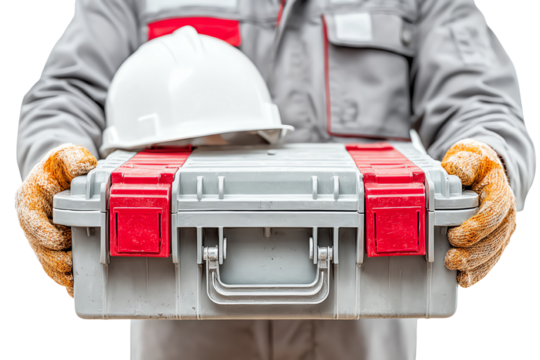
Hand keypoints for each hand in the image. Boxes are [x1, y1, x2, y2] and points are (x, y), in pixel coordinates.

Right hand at [15, 144, 96, 298]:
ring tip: (77, 281)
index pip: (31, 222)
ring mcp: (41, 237)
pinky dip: (66, 278)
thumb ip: (75, 160)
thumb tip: (85, 168)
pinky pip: (56, 266)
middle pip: (39, 248)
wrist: (58, 175)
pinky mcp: (52, 246)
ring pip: (47, 262)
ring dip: (61, 274)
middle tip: (74, 266)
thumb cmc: (61, 166)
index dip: (45, 234)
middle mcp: (32, 223)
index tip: (62, 240)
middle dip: (56, 260)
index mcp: (29, 201)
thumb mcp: (67, 156)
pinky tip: (77, 288)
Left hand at [441, 139, 515, 288]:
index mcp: (499, 193)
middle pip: (494, 239)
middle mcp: (506, 215)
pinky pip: (490, 261)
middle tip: (451, 259)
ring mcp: (501, 231)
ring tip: (456, 271)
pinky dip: (478, 273)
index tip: (455, 235)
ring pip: (493, 253)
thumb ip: (463, 164)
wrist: (484, 171)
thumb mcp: (468, 157)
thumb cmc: (474, 165)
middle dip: (473, 253)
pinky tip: (464, 280)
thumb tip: (457, 173)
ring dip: (475, 266)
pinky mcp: (494, 241)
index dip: (476, 227)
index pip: (494, 213)